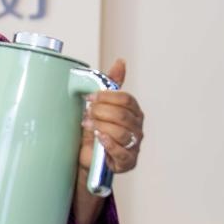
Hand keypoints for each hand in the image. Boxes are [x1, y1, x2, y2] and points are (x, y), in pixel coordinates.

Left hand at [79, 58, 143, 174]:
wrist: (86, 156)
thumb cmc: (96, 130)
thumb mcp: (101, 105)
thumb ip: (111, 85)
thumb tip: (120, 62)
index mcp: (134, 112)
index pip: (126, 99)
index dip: (106, 97)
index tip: (90, 97)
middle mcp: (137, 128)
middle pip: (123, 115)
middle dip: (101, 112)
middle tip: (87, 112)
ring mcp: (134, 145)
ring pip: (121, 132)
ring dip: (101, 126)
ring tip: (88, 125)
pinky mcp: (127, 161)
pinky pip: (121, 152)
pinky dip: (108, 143)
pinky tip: (99, 138)